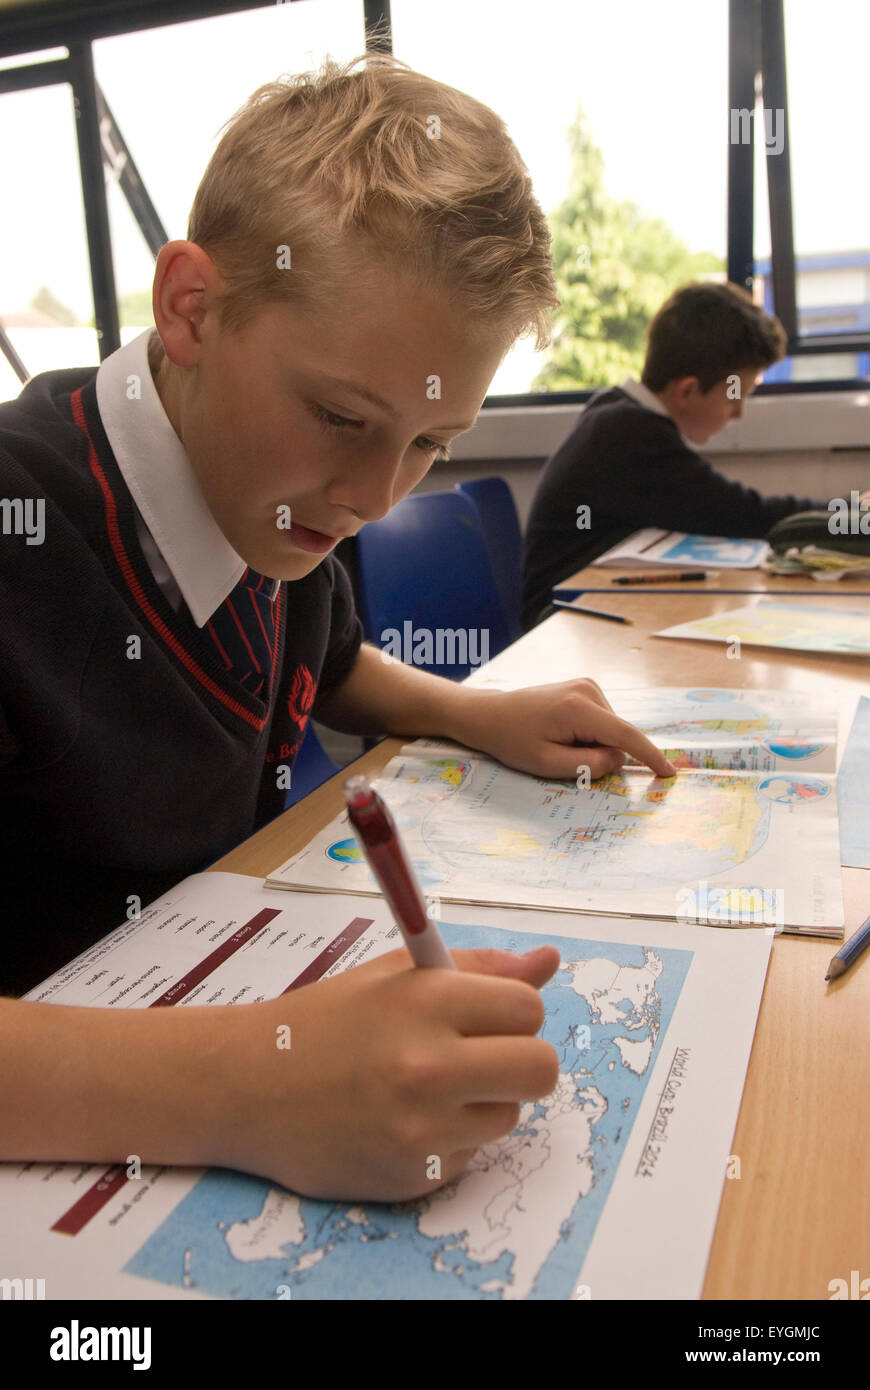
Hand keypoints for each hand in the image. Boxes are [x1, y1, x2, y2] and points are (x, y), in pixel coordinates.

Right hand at [213, 943, 560, 1202]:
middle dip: (523, 1061)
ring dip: (482, 1102)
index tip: (487, 1015)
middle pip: (541, 1070)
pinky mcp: (414, 1178)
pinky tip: (400, 1120)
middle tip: (485, 1056)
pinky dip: (448, 1140)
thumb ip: (479, 969)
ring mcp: (421, 1130)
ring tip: (425, 1087)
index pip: (528, 1009)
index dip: (513, 1011)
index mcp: (428, 1002)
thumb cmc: (326, 1021)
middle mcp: (429, 1067)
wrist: (246, 1089)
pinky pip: (469, 1155)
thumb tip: (550, 962)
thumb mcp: (397, 977)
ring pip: (508, 1116)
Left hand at [451, 678, 675, 779]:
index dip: (650, 755)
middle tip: (564, 757)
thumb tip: (620, 759)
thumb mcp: (547, 763)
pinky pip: (603, 721)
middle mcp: (588, 690)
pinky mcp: (586, 688)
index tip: (670, 772)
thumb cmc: (514, 741)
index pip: (625, 734)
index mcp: (578, 708)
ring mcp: (588, 685)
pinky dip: (592, 734)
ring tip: (559, 742)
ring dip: (595, 744)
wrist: (492, 714)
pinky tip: (564, 733)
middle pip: (617, 734)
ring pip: (611, 729)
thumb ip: (588, 765)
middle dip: (603, 753)